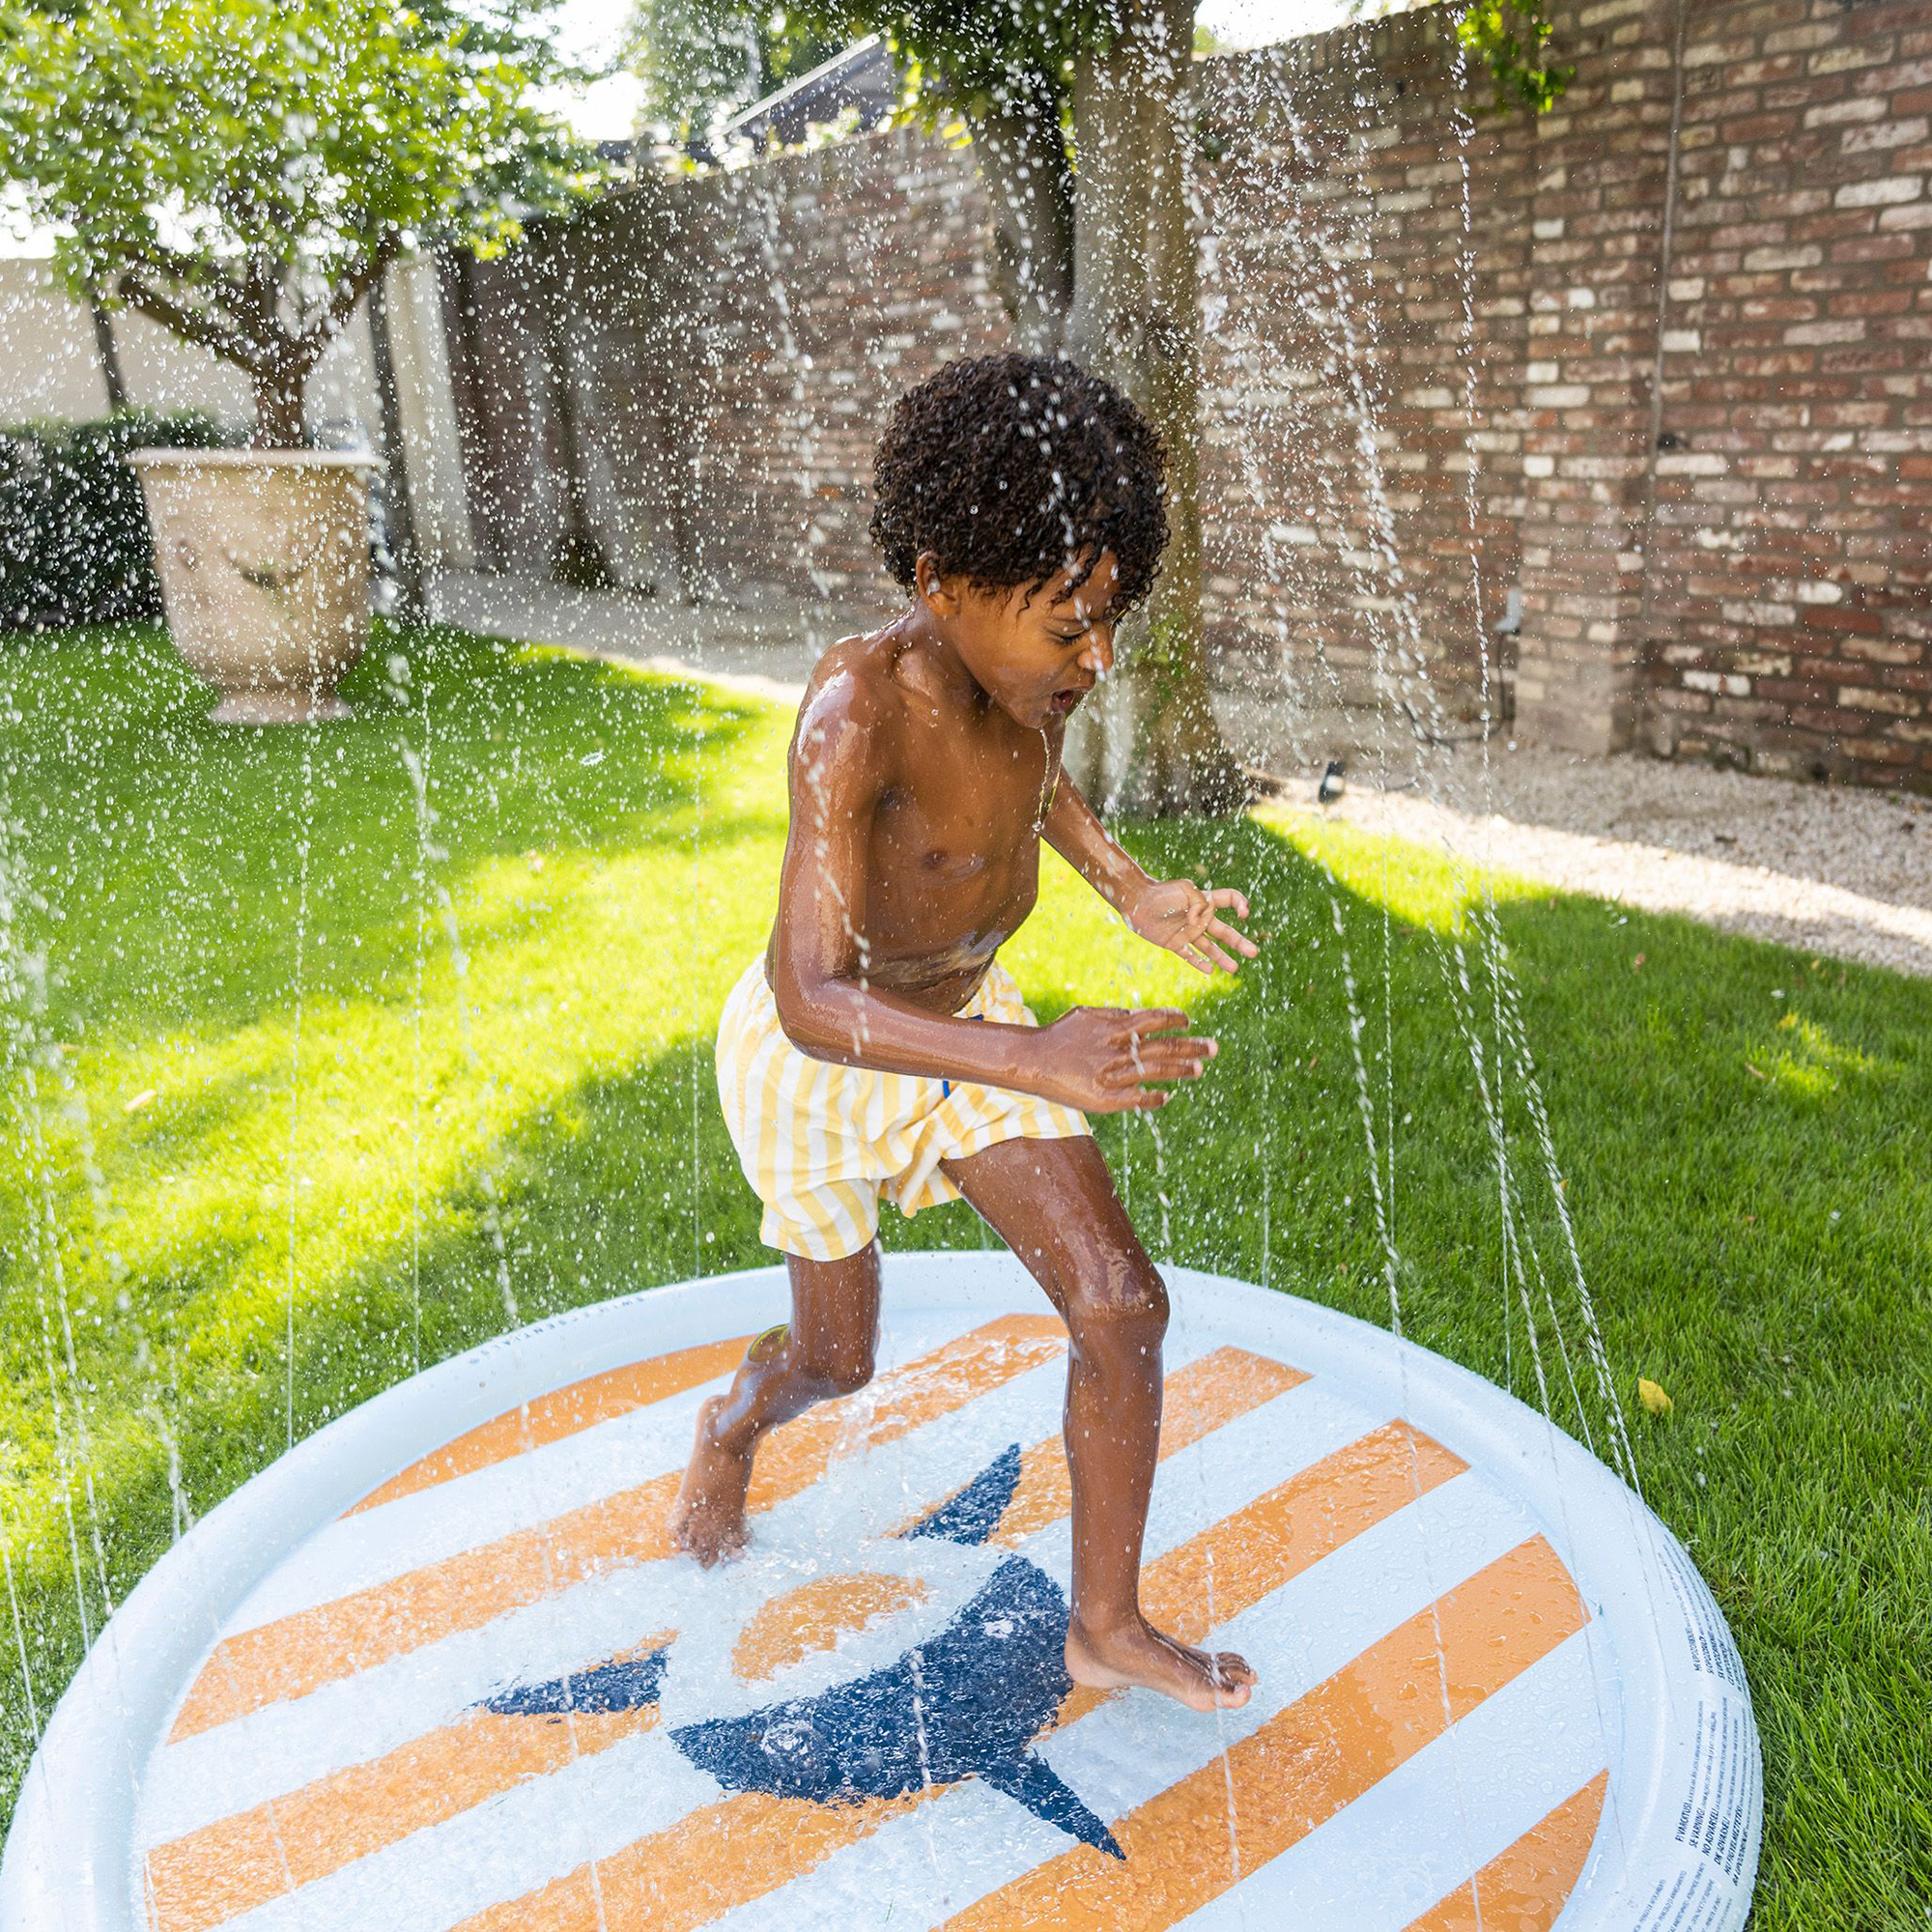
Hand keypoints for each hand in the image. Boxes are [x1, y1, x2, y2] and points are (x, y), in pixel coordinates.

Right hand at [1033, 1007, 1216, 1112]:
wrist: (1032, 1060)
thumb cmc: (1060, 1035)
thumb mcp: (1088, 1015)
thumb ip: (1115, 1015)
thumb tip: (1142, 1015)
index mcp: (1114, 1027)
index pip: (1154, 1020)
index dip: (1174, 1020)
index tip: (1188, 1021)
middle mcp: (1118, 1050)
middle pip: (1163, 1046)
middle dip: (1191, 1047)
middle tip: (1214, 1047)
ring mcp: (1113, 1075)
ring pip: (1155, 1071)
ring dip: (1181, 1070)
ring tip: (1200, 1069)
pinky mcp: (1104, 1099)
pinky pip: (1136, 1099)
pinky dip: (1153, 1098)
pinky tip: (1166, 1096)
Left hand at [1124, 879, 1257, 974]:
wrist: (1136, 901)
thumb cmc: (1160, 892)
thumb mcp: (1185, 890)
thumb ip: (1200, 903)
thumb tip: (1199, 923)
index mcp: (1204, 901)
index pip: (1229, 899)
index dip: (1240, 903)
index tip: (1244, 914)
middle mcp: (1199, 918)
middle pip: (1224, 931)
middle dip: (1239, 942)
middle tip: (1254, 953)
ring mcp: (1187, 932)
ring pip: (1210, 948)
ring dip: (1223, 958)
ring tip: (1235, 969)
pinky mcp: (1174, 942)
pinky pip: (1189, 955)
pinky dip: (1199, 963)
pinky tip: (1210, 970)